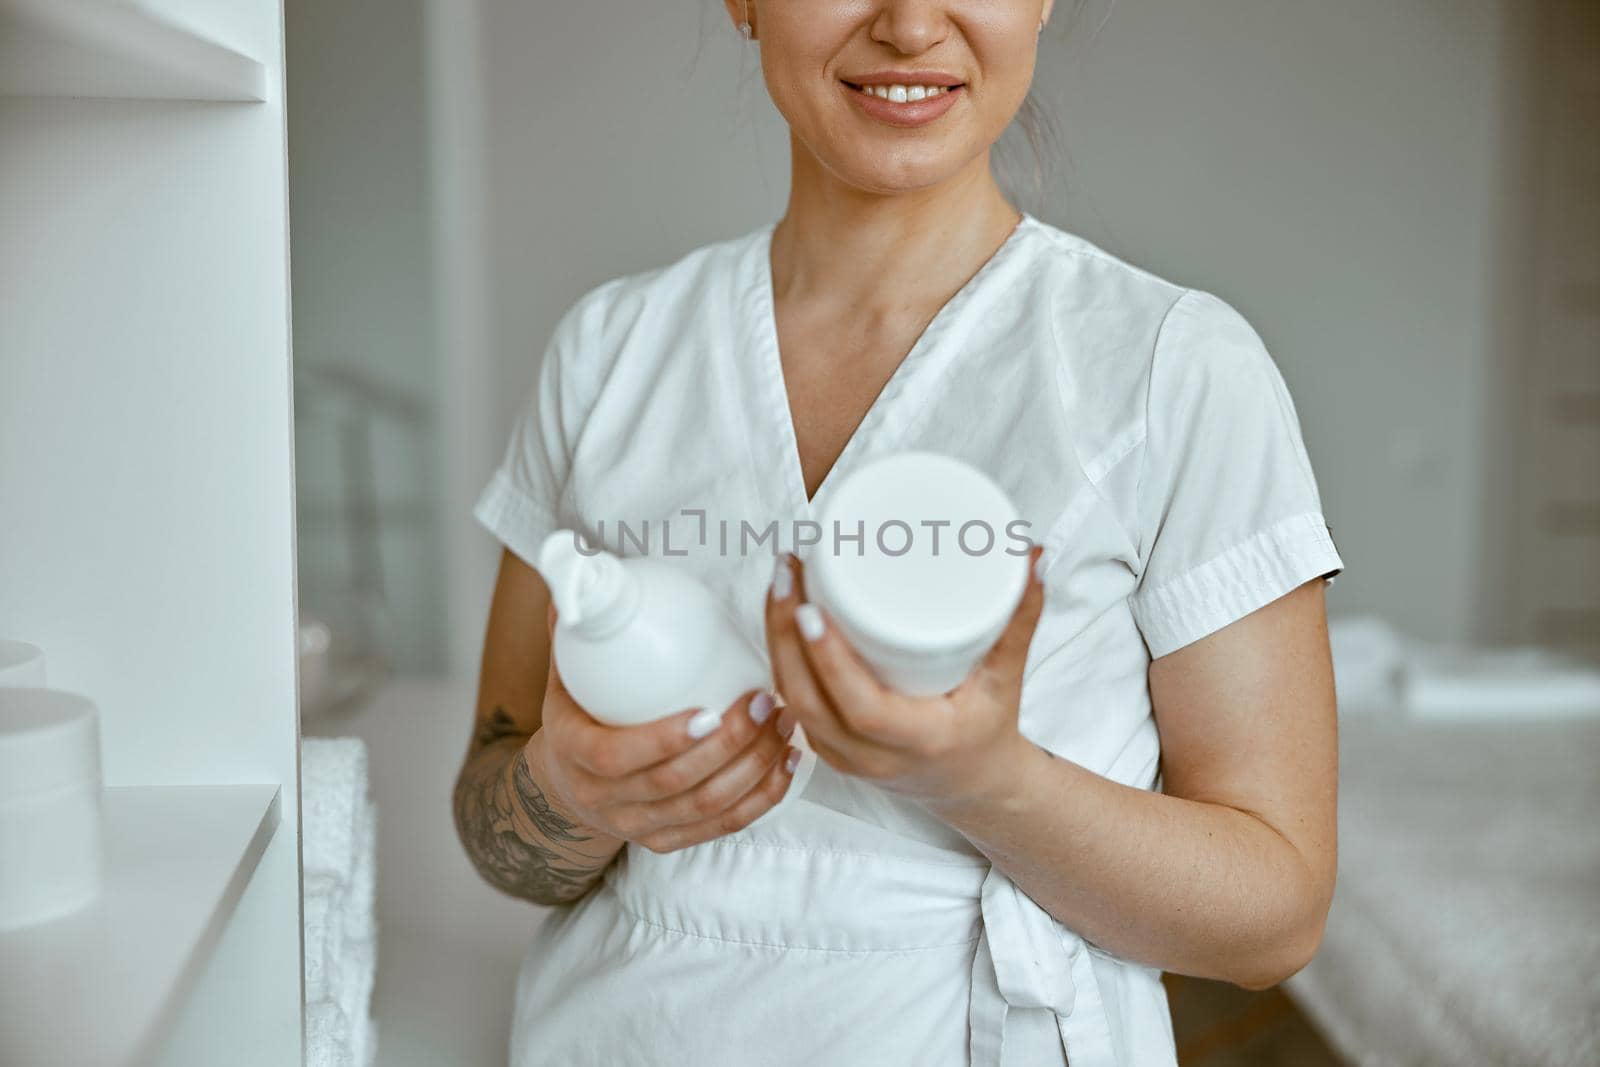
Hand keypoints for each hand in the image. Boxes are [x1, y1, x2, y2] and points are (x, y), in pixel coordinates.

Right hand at [529, 603, 800, 852]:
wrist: (569, 782)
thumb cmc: (578, 713)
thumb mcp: (566, 671)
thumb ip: (580, 623)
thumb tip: (586, 564)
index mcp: (576, 755)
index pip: (618, 757)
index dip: (666, 738)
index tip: (710, 710)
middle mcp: (606, 801)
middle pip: (675, 784)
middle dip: (729, 745)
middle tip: (765, 701)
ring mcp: (641, 827)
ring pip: (707, 808)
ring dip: (754, 767)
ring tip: (784, 722)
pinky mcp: (670, 841)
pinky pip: (724, 826)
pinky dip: (762, 796)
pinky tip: (787, 761)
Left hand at [764, 547, 1044, 807]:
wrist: (974, 788)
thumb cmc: (990, 729)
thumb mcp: (1008, 677)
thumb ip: (1021, 619)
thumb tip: (1033, 559)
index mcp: (922, 740)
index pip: (860, 707)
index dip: (829, 659)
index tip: (811, 607)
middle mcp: (874, 756)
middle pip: (808, 699)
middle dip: (786, 632)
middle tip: (788, 571)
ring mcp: (844, 757)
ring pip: (792, 701)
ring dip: (776, 639)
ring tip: (780, 580)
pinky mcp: (828, 748)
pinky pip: (792, 704)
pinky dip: (781, 659)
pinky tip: (776, 615)